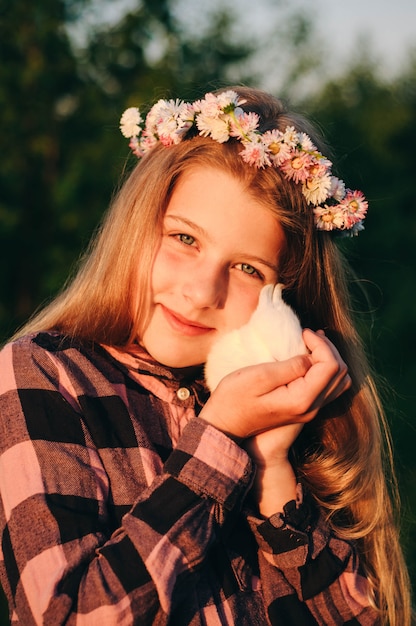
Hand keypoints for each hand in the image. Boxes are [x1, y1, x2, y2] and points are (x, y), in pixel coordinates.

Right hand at [200, 329, 350, 441]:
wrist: (225, 424)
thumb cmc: (235, 398)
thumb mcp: (258, 377)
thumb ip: (290, 367)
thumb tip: (310, 357)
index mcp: (302, 400)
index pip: (331, 366)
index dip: (321, 344)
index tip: (302, 333)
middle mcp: (312, 408)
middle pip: (340, 373)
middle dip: (328, 349)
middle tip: (307, 336)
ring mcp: (309, 411)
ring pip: (339, 381)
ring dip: (329, 359)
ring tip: (310, 344)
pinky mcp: (304, 409)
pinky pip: (328, 388)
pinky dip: (325, 369)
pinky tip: (309, 358)